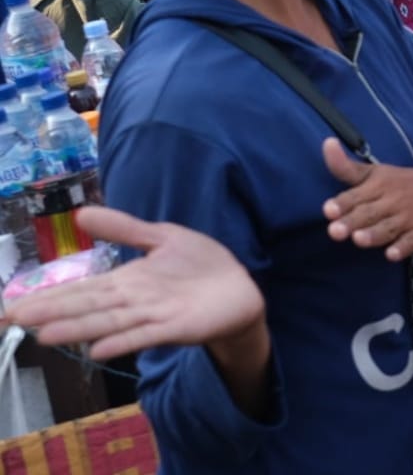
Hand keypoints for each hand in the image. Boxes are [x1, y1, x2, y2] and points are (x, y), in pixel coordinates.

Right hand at [0, 206, 265, 360]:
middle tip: (11, 318)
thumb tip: (82, 213)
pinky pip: (146, 335)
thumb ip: (125, 228)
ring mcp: (153, 316)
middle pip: (86, 307)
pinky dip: (123, 342)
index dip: (47, 296)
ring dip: (78, 329)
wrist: (239, 288)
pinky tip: (98, 350)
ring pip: (108, 322)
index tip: (10, 305)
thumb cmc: (200, 265)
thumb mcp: (163, 237)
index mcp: (126, 281)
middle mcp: (132, 301)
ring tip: (44, 336)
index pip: (80, 289)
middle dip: (50, 312)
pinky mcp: (177, 327)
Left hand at [322, 139, 412, 260]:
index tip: (328, 210)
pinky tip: (392, 254)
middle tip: (334, 231)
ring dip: (374, 234)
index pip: (355, 196)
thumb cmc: (399, 183)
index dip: (342, 203)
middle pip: (369, 214)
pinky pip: (412, 242)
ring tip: (359, 240)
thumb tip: (326, 143)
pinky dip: (403, 248)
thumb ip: (345, 166)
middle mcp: (392, 201)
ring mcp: (409, 218)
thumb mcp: (374, 173)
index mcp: (378, 185)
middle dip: (352, 222)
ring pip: (388, 228)